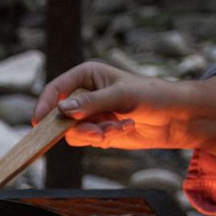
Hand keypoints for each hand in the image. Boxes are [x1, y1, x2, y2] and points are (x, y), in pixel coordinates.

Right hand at [32, 61, 215, 153]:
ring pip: (72, 132)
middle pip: (60, 115)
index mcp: (87, 75)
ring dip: (94, 134)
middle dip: (80, 127)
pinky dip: (101, 140)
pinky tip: (122, 130)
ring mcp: (89, 114)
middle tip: (99, 133)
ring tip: (117, 129)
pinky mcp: (97, 130)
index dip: (46, 104)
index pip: (57, 89)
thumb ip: (91, 104)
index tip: (39, 122)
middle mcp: (84, 94)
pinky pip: (85, 140)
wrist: (176, 117)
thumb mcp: (122, 96)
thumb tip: (62, 110)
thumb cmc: (153, 96)